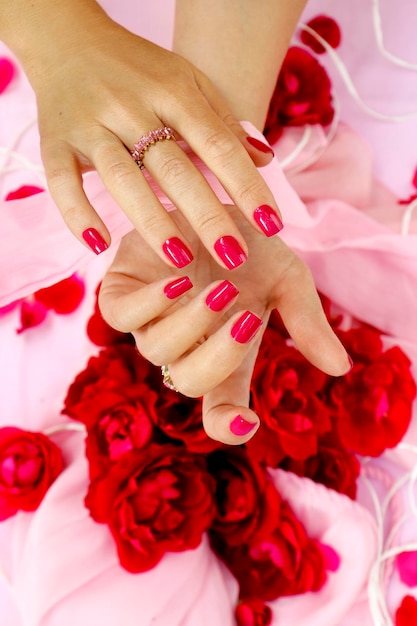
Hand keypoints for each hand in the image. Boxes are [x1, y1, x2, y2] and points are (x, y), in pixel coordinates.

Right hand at [20, 3, 279, 264]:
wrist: (68, 40)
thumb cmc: (139, 69)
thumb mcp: (187, 80)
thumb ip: (223, 121)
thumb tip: (264, 160)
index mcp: (172, 90)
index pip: (217, 144)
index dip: (247, 185)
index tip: (272, 224)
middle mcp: (131, 106)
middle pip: (174, 167)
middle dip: (207, 215)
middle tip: (233, 256)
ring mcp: (90, 124)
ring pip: (122, 178)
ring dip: (151, 222)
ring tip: (179, 260)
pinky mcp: (54, 141)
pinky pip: (63, 182)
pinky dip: (78, 214)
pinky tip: (99, 244)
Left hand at [99, 206, 350, 444]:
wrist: (210, 197)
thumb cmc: (250, 244)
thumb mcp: (288, 279)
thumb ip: (307, 321)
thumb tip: (341, 368)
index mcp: (223, 354)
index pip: (219, 407)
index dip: (227, 423)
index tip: (247, 421)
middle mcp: (183, 347)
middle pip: (190, 382)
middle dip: (220, 356)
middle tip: (247, 316)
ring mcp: (148, 323)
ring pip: (157, 350)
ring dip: (192, 324)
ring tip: (222, 287)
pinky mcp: (121, 293)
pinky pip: (120, 316)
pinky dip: (148, 305)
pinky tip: (178, 281)